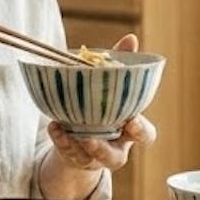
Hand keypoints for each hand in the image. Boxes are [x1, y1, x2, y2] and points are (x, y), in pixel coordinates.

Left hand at [48, 34, 156, 171]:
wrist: (83, 132)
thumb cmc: (103, 104)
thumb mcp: (112, 85)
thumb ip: (121, 64)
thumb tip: (131, 38)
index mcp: (130, 130)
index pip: (145, 136)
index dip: (140, 130)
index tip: (131, 119)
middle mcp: (116, 147)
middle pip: (117, 158)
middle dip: (106, 150)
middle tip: (92, 138)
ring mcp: (95, 157)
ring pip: (92, 161)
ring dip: (80, 148)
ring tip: (69, 131)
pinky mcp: (76, 158)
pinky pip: (70, 154)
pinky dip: (61, 140)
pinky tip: (54, 126)